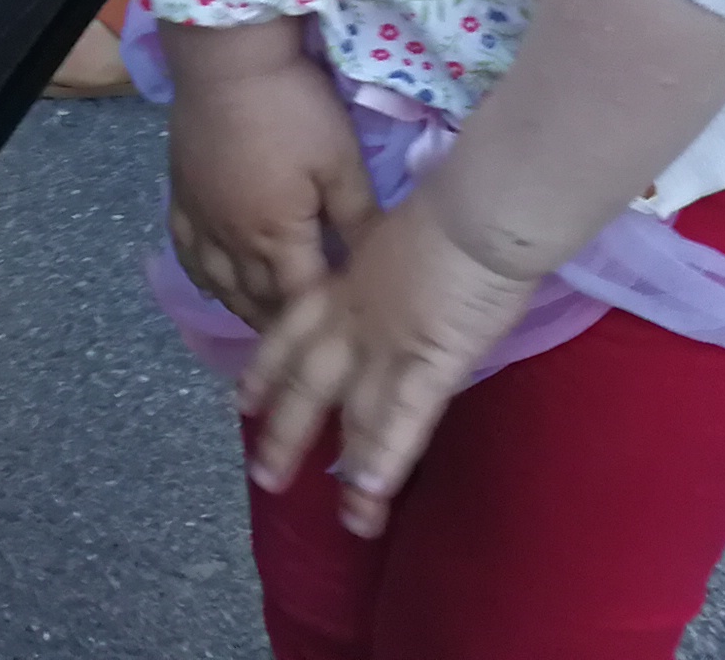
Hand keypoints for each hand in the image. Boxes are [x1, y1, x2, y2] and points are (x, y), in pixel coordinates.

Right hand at [161, 24, 375, 329]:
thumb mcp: (341, 160)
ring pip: (219, 285)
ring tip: (265, 322)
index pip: (301, 299)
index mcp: (277, 236)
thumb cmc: (292, 108)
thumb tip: (382, 264)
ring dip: (243, 308)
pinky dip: (203, 277)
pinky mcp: (181, 197)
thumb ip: (360, 217)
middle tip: (308, 342)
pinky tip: (214, 281)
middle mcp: (233, 241)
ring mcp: (201, 220)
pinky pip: (187, 253)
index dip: (321, 322)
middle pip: (257, 300)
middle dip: (283, 325)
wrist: (228, 61)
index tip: (343, 338)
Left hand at [238, 197, 540, 536]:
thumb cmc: (454, 209)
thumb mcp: (396, 235)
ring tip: (347, 521)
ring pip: (358, 415)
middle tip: (263, 475)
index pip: (292, 329)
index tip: (244, 399)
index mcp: (348, 282)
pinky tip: (371, 493)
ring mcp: (388, 344)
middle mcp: (354, 319)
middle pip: (309, 382)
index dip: (266, 367)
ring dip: (349, 469)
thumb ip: (385, 269)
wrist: (480, 205)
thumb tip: (390, 284)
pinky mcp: (430, 362)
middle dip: (286, 432)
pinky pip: (402, 419)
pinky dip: (386, 458)